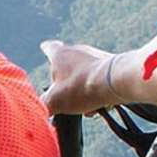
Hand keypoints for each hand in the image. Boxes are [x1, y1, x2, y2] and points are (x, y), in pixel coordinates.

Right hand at [40, 38, 156, 115]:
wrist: (116, 82)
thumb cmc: (82, 87)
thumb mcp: (55, 101)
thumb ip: (43, 104)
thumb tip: (40, 109)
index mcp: (60, 54)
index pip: (49, 47)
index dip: (46, 50)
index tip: (45, 48)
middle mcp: (78, 50)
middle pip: (67, 65)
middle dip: (66, 83)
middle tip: (67, 99)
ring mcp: (96, 56)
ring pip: (85, 74)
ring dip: (83, 90)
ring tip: (87, 107)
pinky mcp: (112, 64)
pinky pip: (100, 78)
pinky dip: (98, 90)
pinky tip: (102, 104)